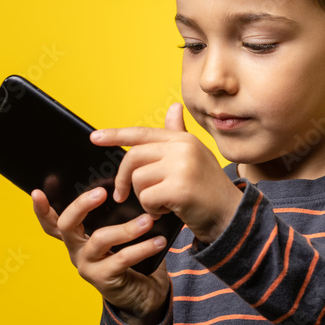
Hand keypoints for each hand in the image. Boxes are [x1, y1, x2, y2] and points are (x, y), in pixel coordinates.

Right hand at [31, 187, 169, 324]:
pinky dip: (143, 248)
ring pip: (100, 240)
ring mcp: (87, 266)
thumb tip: (130, 187)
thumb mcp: (120, 235)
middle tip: (101, 192)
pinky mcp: (103, 279)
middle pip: (66, 225)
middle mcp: (76, 251)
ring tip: (148, 221)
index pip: (52, 223)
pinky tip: (158, 241)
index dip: (41, 209)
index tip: (37, 192)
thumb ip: (117, 216)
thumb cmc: (132, 258)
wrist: (144, 295)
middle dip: (81, 205)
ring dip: (126, 228)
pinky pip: (122, 258)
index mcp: (77, 238)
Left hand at [90, 103, 243, 243]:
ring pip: (138, 179)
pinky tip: (167, 211)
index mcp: (183, 139)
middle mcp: (183, 148)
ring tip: (163, 203)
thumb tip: (173, 108)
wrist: (230, 216)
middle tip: (122, 195)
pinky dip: (151, 209)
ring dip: (144, 198)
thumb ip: (177, 135)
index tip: (94, 137)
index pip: (142, 133)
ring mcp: (182, 167)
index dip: (116, 135)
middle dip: (123, 179)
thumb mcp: (194, 158)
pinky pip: (146, 198)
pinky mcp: (179, 188)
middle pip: (133, 158)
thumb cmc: (207, 190)